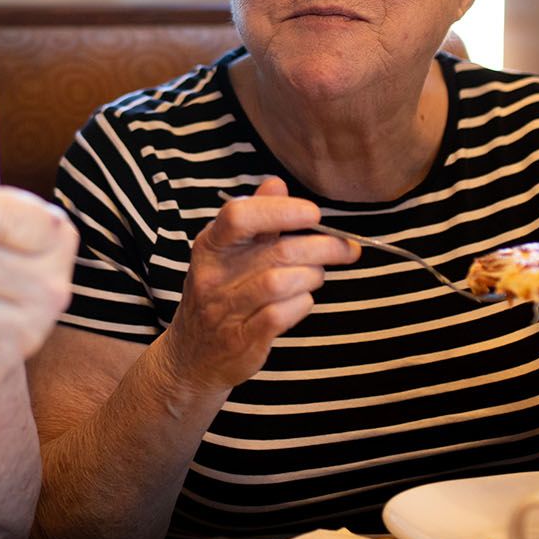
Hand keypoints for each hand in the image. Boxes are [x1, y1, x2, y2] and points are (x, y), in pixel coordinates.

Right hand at [161, 178, 356, 393]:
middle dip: (322, 247)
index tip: (313, 213)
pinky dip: (302, 304)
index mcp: (210, 246)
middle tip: (346, 247)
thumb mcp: (228, 252)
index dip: (280, 211)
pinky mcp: (241, 339)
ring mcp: (225, 310)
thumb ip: (255, 217)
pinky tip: (303, 300)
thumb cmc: (219, 295)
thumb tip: (276, 183)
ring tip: (317, 275)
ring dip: (312, 276)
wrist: (192, 355)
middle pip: (276, 251)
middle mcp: (213, 276)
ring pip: (281, 283)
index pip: (239, 216)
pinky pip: (282, 315)